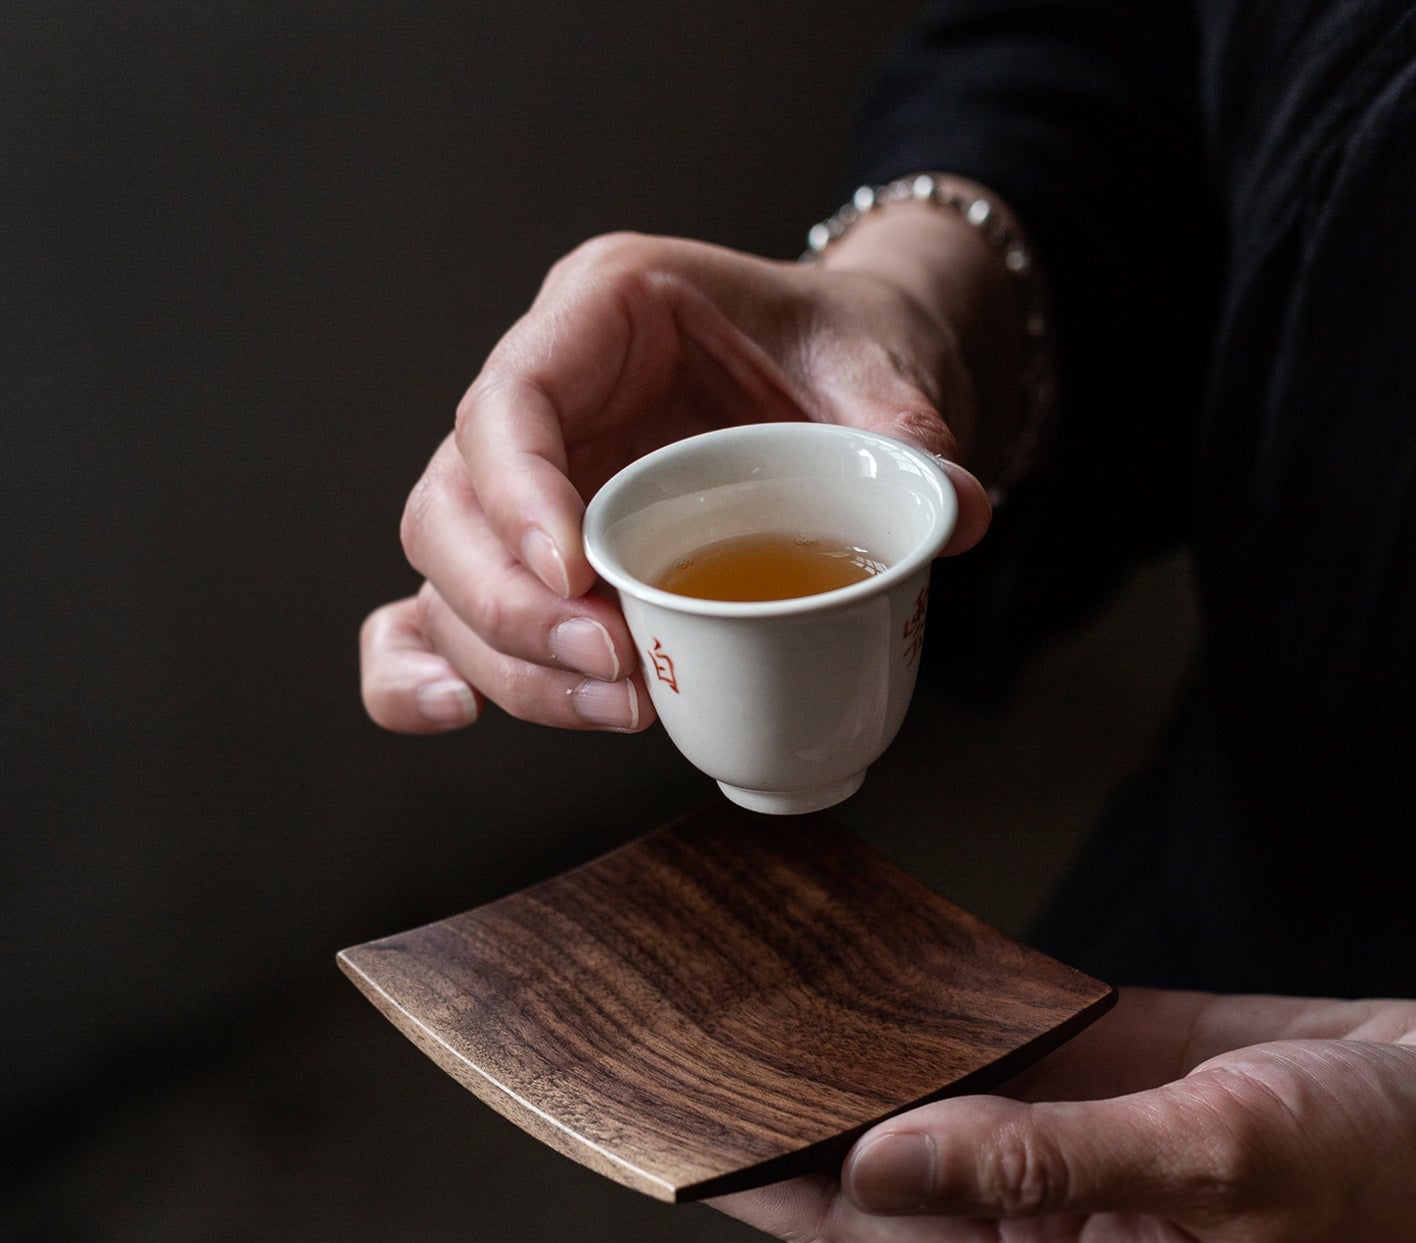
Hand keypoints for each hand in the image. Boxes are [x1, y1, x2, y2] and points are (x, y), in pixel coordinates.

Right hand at [361, 223, 1003, 735]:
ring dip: (510, 661)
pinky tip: (455, 713)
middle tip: (615, 660)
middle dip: (514, 604)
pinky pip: (434, 614)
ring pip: (441, 577)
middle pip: (450, 505)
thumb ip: (906, 428)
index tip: (581, 575)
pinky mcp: (529, 561)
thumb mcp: (878, 365)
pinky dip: (422, 670)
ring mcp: (522, 489)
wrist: (828, 379)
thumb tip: (951, 514)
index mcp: (601, 313)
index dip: (519, 493)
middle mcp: (541, 400)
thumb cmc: (830, 351)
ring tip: (620, 705)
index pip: (512, 397)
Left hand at [711, 988, 1415, 1242]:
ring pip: (931, 1092)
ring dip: (858, 1052)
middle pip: (880, 1159)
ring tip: (765, 995)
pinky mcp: (1106, 1064)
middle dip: (794, 1111)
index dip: (770, 1185)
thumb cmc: (1374, 1167)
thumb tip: (880, 1159)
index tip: (682, 1139)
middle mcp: (1043, 1199)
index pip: (866, 1226)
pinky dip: (937, 1005)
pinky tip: (885, 964)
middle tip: (700, 1042)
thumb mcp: (1208, 1160)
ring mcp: (1071, 1127)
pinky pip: (995, 1036)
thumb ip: (1041, 1160)